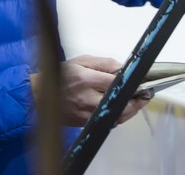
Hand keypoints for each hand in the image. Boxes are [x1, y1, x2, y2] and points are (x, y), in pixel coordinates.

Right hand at [30, 54, 151, 126]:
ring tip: (138, 103)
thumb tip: (122, 67)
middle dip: (136, 101)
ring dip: (130, 111)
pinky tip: (123, 110)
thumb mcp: (81, 62)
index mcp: (86, 80)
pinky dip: (118, 117)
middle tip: (145, 95)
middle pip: (120, 104)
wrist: (39, 96)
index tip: (144, 84)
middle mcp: (87, 98)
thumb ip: (103, 64)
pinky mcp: (85, 123)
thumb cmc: (61, 76)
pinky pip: (107, 122)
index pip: (116, 83)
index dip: (133, 84)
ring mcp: (86, 113)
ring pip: (116, 116)